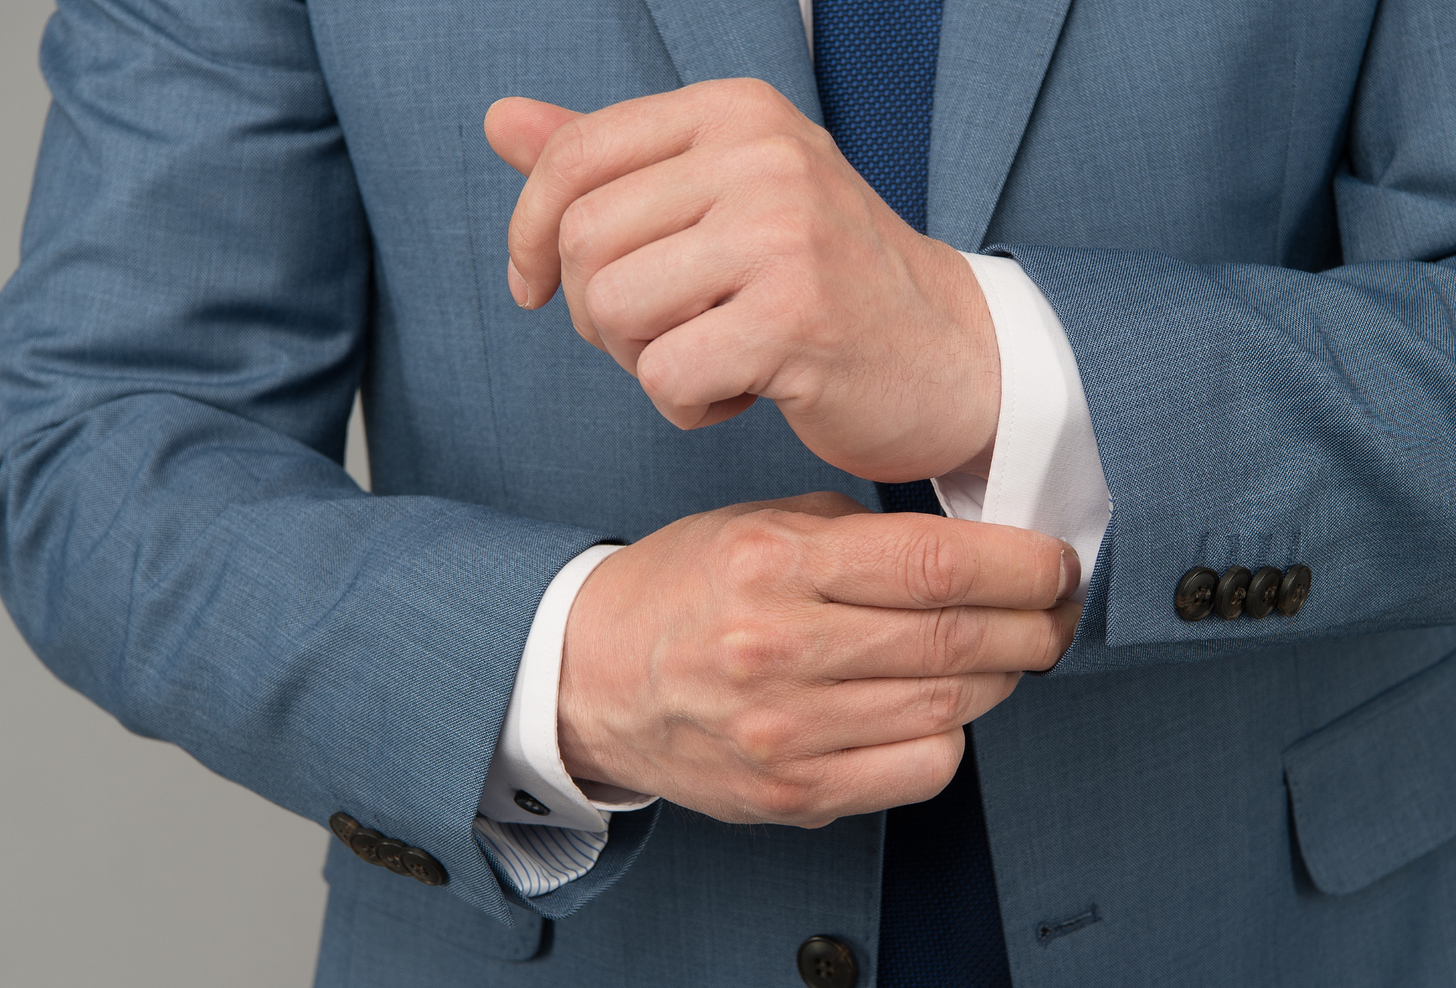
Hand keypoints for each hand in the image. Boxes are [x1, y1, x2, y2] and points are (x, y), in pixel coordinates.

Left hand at [485, 80, 1001, 483]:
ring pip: (613, 308)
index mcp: (736, 111)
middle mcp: (762, 155)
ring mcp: (783, 234)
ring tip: (705, 362)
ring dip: (639, 363)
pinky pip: (665, 376)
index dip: (529, 234)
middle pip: (584, 241)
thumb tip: (501, 120)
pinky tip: (740, 396)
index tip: (538, 289)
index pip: (573, 158)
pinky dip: (685, 406)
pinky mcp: (796, 320)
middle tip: (659, 340)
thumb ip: (615, 162)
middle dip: (596, 314)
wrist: (955, 358)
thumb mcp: (724, 198)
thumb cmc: (827, 282)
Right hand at [559, 493, 1079, 825]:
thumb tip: (973, 549)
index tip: (1055, 564)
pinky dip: (950, 738)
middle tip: (1058, 614)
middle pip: (954, 640)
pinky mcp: (791, 795)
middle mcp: (777, 649)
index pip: (934, 565)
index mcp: (772, 564)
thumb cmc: (686, 592)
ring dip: (1000, 679)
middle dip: (1032, 625)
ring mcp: (784, 732)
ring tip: (1007, 655)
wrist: (587, 679)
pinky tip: (938, 710)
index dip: (1019, 566)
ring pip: (947, 708)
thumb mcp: (756, 525)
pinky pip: (917, 771)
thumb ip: (858, 534)